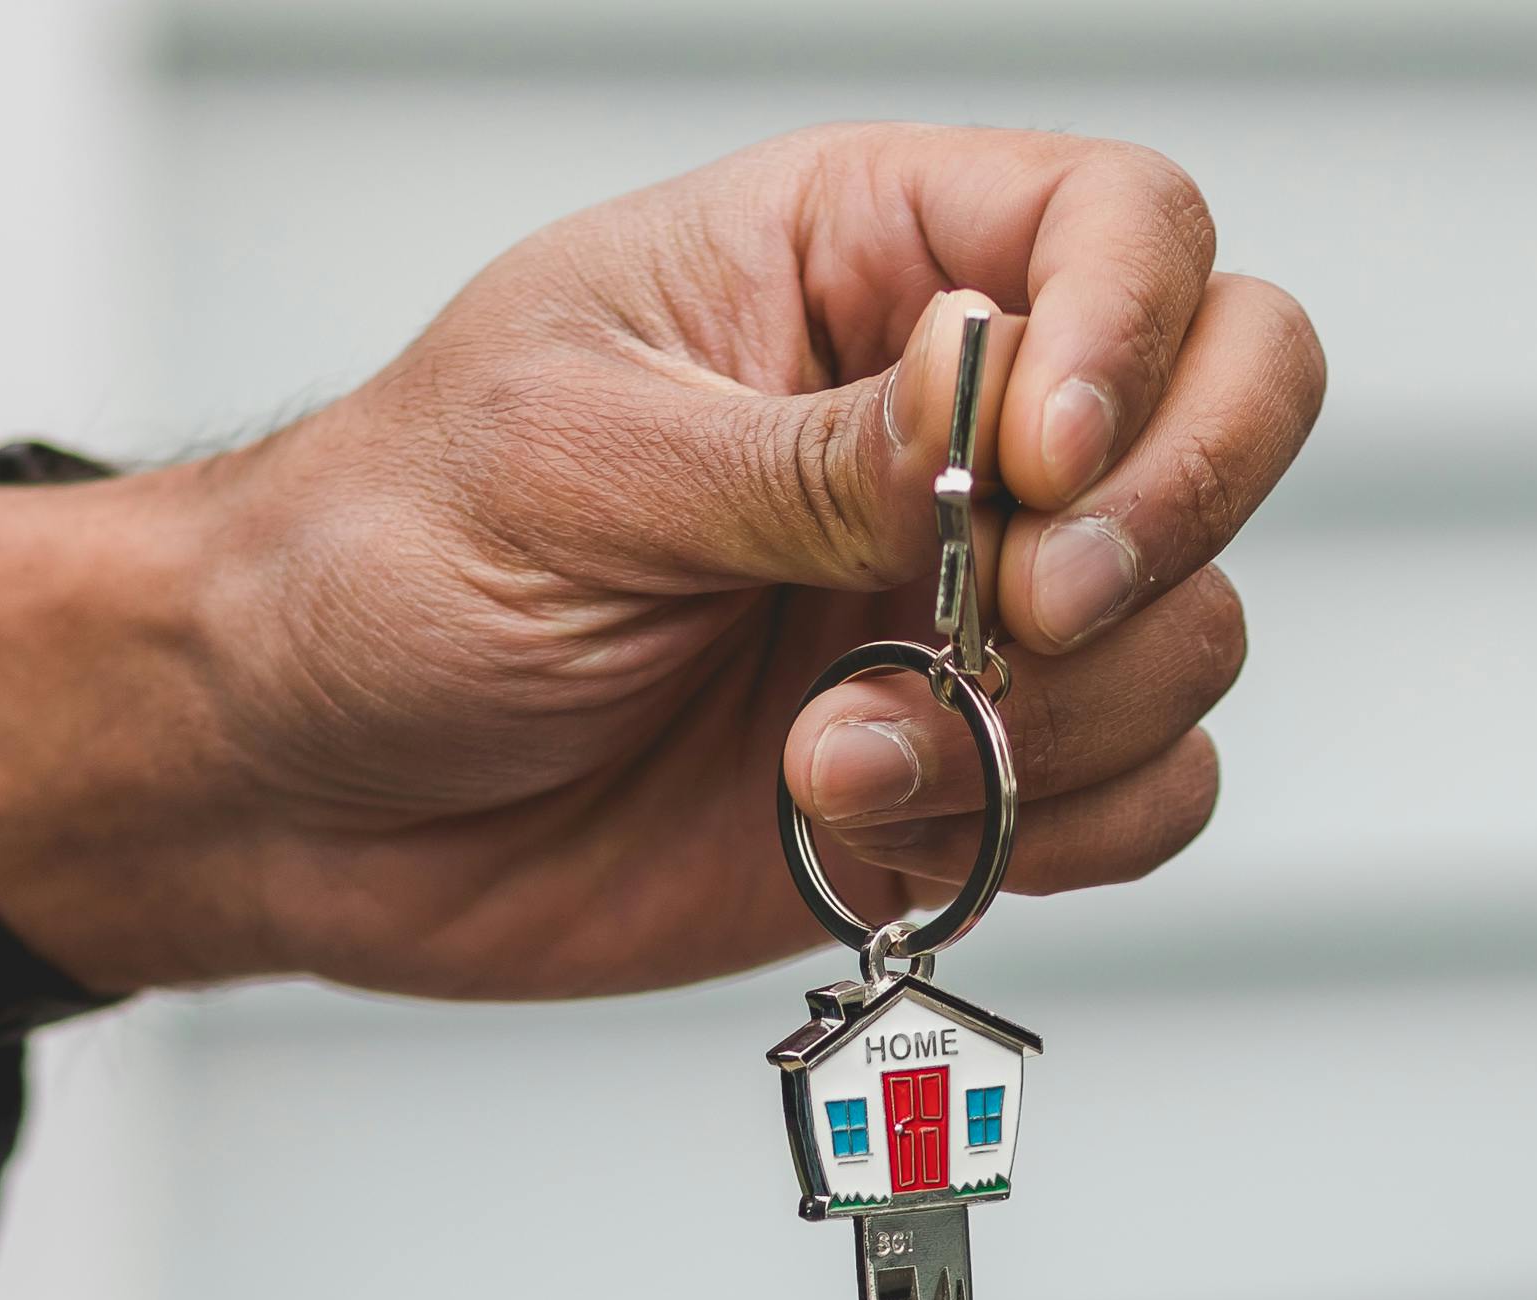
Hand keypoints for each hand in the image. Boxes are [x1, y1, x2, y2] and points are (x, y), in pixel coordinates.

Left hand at [0, 128, 1321, 997]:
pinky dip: (1059, 834)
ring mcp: (976, 604)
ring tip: (829, 762)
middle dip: (1168, 525)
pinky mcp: (972, 773)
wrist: (297, 786)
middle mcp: (955, 423)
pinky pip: (1147, 797)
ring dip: (1050, 726)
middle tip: (1022, 620)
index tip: (1045, 467)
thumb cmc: (385, 562)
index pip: (1124, 228)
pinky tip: (874, 833)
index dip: (1138, 336)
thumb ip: (812, 451)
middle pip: (1239, 399)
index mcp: (856, 261)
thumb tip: (1006, 403)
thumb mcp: (576, 460)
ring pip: (1195, 630)